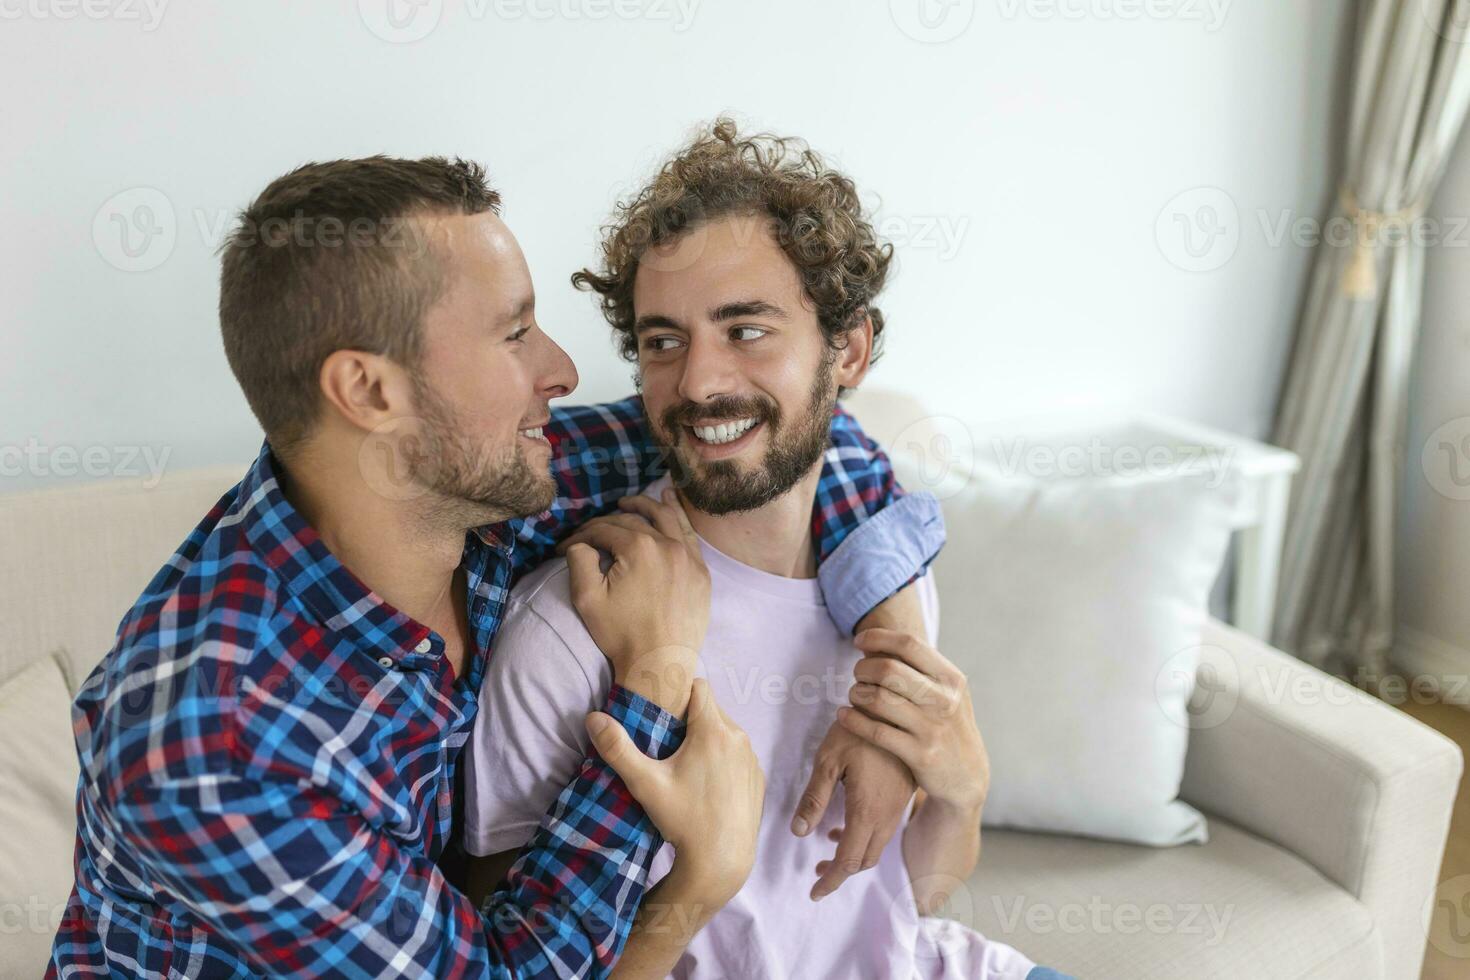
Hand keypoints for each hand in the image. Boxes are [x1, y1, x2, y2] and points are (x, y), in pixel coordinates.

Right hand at [560, 490, 709, 715]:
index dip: (580, 536)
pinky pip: (688, 535)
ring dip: (644, 506)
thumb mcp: (587, 598)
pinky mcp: (700, 571)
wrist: (660, 663)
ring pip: (665, 518)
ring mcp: (688, 556)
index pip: (604, 530)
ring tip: (628, 503)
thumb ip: (579, 560)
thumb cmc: (622, 634)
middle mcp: (667, 544)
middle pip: (632, 523)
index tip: (565, 547)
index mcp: (638, 547)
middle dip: (605, 525)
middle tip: (589, 533)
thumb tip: (580, 543)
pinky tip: (669, 504)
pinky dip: (677, 516)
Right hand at [585, 678, 764, 908]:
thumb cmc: (683, 820)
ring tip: (686, 766)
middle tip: (669, 745)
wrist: (722, 860)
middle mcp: (739, 738)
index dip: (680, 694)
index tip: (664, 714)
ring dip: (708, 738)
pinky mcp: (758, 777)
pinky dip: (724, 759)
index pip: (699, 686)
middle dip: (691, 719)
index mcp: (713, 731)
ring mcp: (752, 758)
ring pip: (727, 732)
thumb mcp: (645, 784)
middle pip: (712, 709)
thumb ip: (618, 749)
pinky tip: (707, 784)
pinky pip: (739, 754)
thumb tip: (593, 718)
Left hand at [791, 722, 915, 900]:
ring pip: (877, 848)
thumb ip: (814, 798)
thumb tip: (798, 833)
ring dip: (853, 857)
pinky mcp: (903, 797)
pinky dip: (865, 840)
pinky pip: (885, 832)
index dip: (830, 881)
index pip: (848, 861)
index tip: (814, 893)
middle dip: (840, 873)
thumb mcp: (827, 759)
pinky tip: (847, 825)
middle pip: (865, 861)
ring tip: (827, 852)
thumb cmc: (856, 728)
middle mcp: (887, 816)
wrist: (898, 708)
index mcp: (867, 811)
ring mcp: (898, 808)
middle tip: (817, 875)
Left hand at [838, 629, 988, 812]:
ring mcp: (932, 728)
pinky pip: (876, 731)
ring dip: (857, 693)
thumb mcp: (947, 693)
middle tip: (857, 675)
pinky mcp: (920, 754)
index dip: (878, 637)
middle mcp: (944, 700)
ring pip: (879, 699)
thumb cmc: (947, 725)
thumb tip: (881, 640)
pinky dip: (854, 720)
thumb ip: (922, 669)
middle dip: (863, 668)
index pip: (909, 644)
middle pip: (889, 670)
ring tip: (854, 695)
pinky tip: (844, 715)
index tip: (858, 640)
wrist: (967, 776)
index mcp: (951, 678)